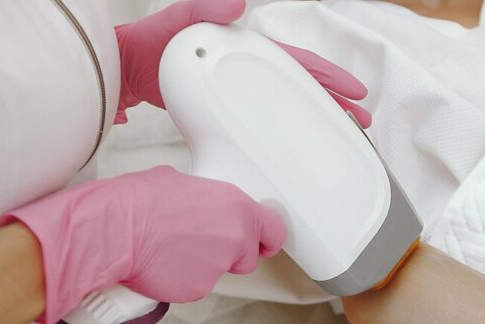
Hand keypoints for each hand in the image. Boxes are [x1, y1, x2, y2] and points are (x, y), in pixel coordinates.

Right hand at [0, 166, 284, 323]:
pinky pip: (196, 285)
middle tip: (198, 244)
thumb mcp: (180, 183)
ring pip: (218, 271)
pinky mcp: (199, 288)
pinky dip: (183, 279)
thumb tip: (200, 205)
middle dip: (229, 254)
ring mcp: (218, 267)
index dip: (266, 239)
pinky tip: (163, 264)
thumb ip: (205, 200)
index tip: (261, 244)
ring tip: (171, 249)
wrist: (114, 230)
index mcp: (236, 207)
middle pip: (246, 257)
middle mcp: (235, 238)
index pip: (274, 231)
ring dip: (202, 265)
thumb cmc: (139, 201)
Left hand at [114, 0, 371, 125]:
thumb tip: (237, 3)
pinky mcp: (227, 109)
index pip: (297, 62)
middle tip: (360, 121)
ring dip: (314, 120)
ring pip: (287, 105)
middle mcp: (248, 67)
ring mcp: (239, 89)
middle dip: (333, 102)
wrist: (124, 73)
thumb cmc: (150, 45)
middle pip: (301, 86)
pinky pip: (264, 120)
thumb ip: (204, 9)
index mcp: (248, 46)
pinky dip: (283, 132)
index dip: (327, 77)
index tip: (354, 91)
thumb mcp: (178, 20)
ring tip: (339, 138)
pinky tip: (291, 149)